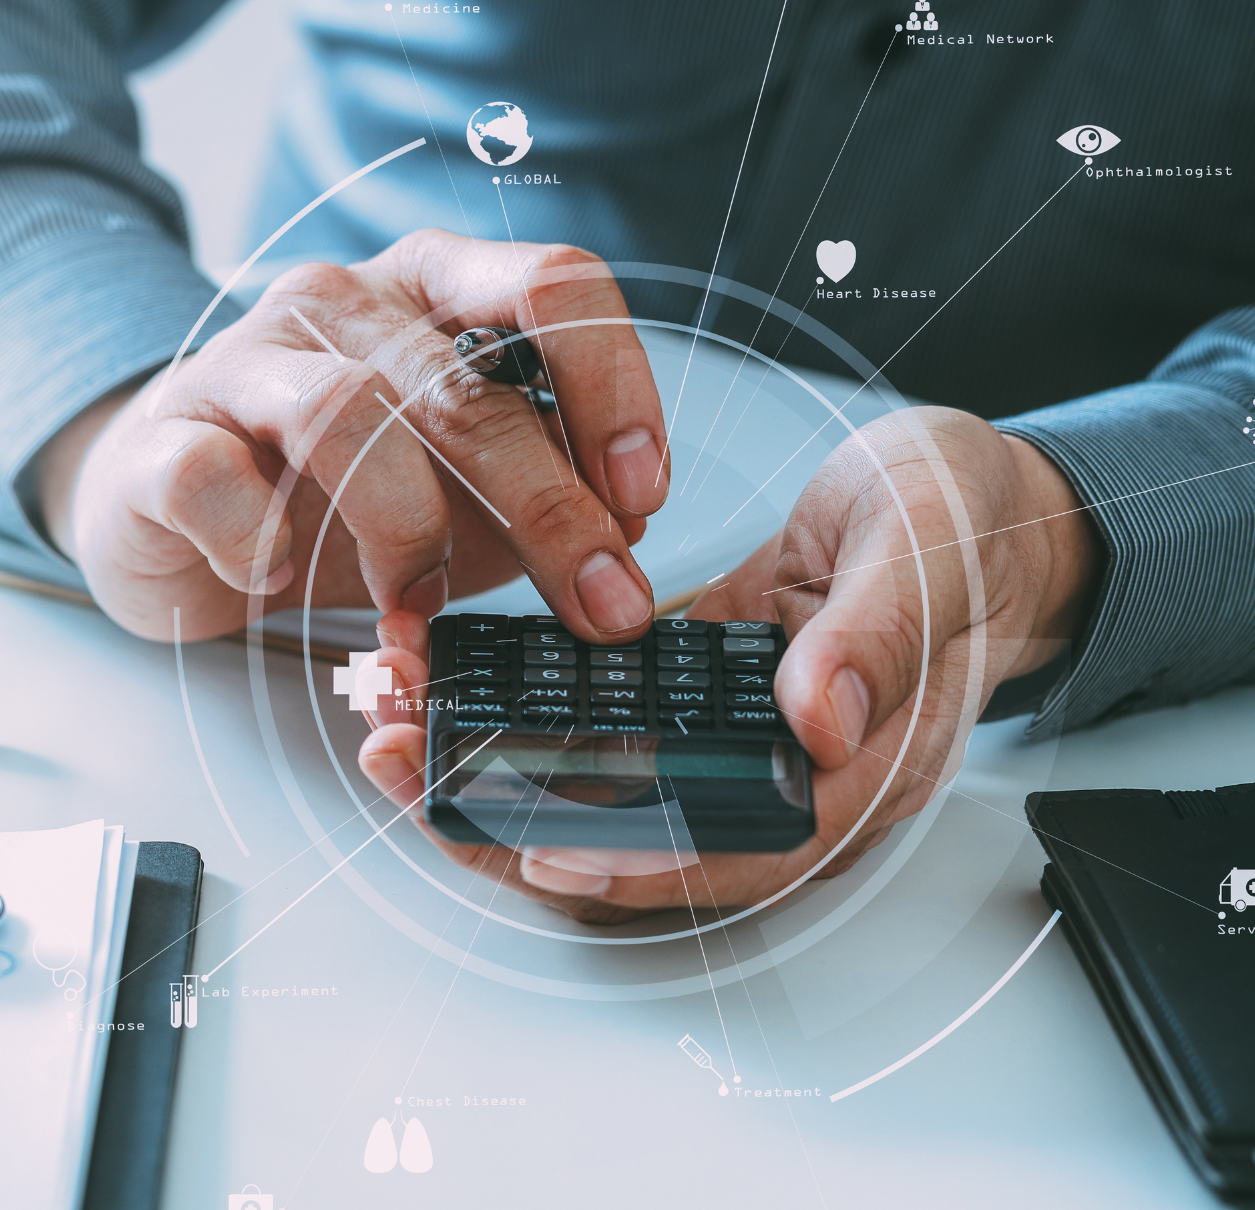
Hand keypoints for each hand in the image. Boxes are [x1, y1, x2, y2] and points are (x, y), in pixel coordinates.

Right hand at [36, 230, 670, 640]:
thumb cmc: (327, 493)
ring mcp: (243, 360)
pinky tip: (274, 582)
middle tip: (599, 607)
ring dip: (407, 532)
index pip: (553, 288)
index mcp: (435, 289)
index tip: (643, 498)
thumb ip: (534, 491)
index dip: (616, 387)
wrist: (160, 499)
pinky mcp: (162, 437)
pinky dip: (255, 545)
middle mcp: (342, 302)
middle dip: (550, 510)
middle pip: (465, 387)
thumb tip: (622, 531)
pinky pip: (212, 479)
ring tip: (416, 613)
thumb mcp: (456, 486)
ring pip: (344, 415)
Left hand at [358, 406, 1102, 921]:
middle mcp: (782, 782)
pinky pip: (601, 730)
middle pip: (638, 845)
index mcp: (854, 774)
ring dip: (495, 770)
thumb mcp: (925, 556)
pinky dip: (523, 716)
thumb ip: (875, 640)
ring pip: (602, 794)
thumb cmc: (966, 529)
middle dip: (512, 821)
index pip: (732, 858)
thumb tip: (816, 719)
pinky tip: (453, 681)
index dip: (631, 866)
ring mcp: (730, 745)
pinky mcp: (693, 700)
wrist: (968, 499)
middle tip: (407, 767)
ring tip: (397, 727)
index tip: (534, 848)